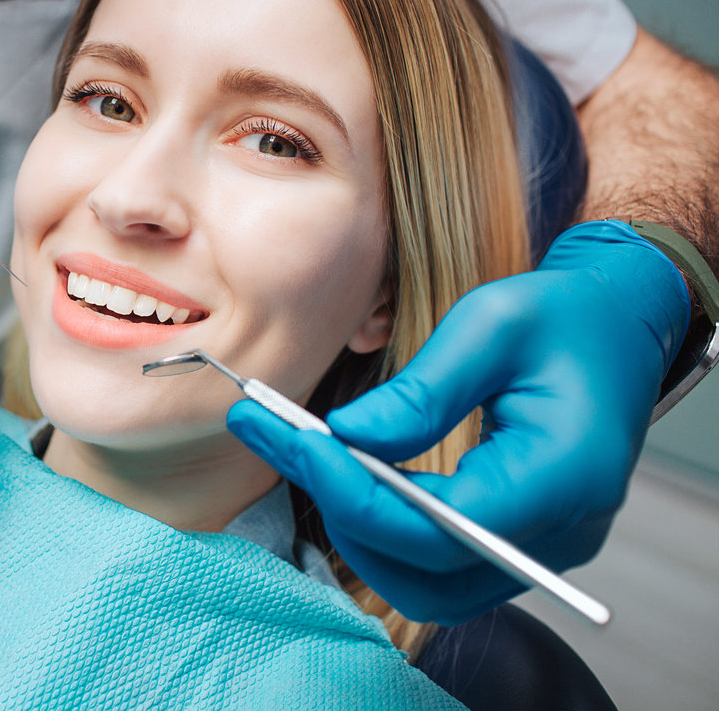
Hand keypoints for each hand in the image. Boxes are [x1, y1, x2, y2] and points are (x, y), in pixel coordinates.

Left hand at [228, 220, 689, 623]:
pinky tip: (346, 475)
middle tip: (281, 439)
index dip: (356, 492)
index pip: (442, 525)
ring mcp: (541, 548)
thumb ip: (422, 391)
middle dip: (343, 509)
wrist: (619, 327)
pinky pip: (440, 568)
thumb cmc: (566, 316)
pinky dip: (385, 532)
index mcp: (566, 476)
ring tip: (304, 454)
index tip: (296, 440)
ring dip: (357, 529)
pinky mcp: (518, 541)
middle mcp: (561, 533)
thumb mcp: (493, 323)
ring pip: (427, 585)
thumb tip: (345, 437)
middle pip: (427, 570)